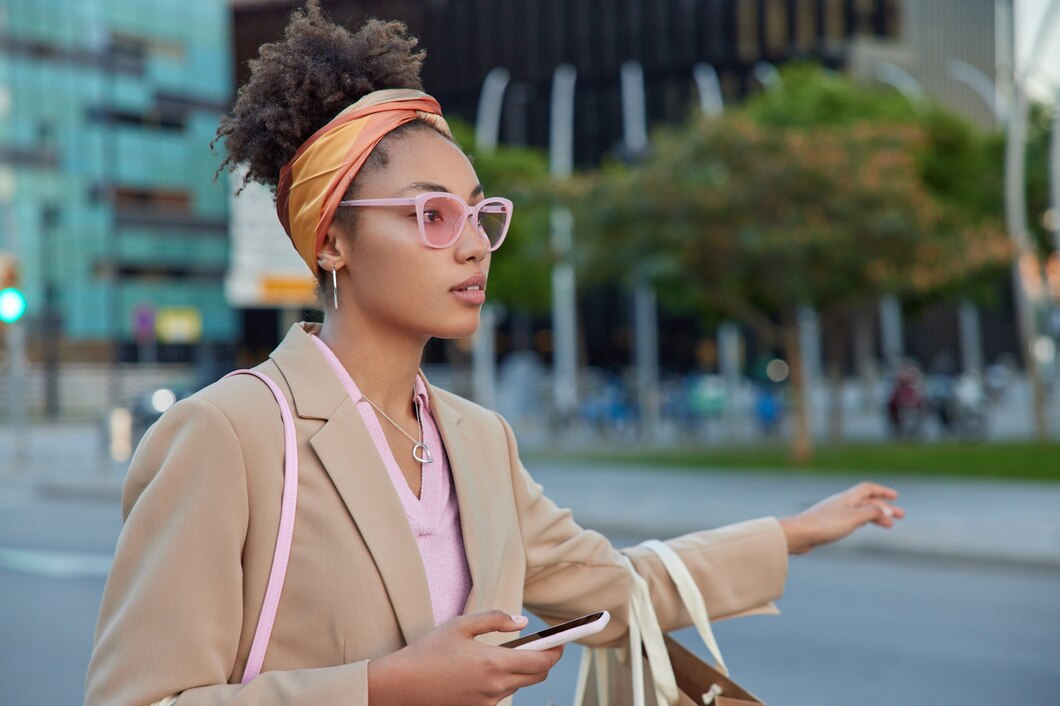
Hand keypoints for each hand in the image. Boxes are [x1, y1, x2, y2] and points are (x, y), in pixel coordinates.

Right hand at [367, 610, 563, 705]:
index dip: (556, 651)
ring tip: (511, 652)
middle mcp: (495, 687)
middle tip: (542, 645)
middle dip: (544, 661)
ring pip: (518, 685)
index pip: (542, 662)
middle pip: (536, 677)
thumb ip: (495, 619)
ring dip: (522, 670)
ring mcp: (487, 701)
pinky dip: (504, 680)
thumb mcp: (461, 625)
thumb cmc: (430, 651)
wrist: (402, 684)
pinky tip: (489, 668)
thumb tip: (522, 622)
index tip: (561, 641)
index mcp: (494, 663)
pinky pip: (501, 694)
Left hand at [779, 482, 904, 554]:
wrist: (798, 534)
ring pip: (860, 510)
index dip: (883, 491)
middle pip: (866, 500)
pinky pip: (850, 518)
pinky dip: (863, 520)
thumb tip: (886, 509)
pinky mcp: (828, 523)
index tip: (896, 497)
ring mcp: (834, 512)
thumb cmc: (825, 525)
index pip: (868, 488)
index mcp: (847, 498)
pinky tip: (864, 526)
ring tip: (889, 525)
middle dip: (884, 506)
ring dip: (875, 515)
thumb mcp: (853, 518)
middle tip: (900, 516)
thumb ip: (871, 512)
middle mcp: (841, 502)